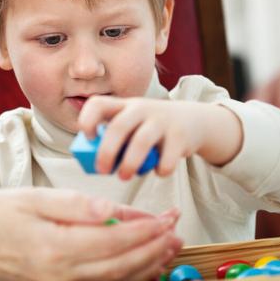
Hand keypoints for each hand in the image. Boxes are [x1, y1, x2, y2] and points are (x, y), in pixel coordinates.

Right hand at [0, 187, 181, 280]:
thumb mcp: (32, 198)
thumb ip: (75, 205)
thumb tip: (113, 210)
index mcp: (55, 247)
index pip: (113, 240)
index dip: (145, 229)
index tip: (166, 217)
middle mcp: (61, 275)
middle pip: (122, 266)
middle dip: (154, 248)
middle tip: (176, 230)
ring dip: (147, 265)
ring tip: (169, 247)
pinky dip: (127, 277)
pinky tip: (140, 264)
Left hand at [78, 96, 242, 178]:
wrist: (192, 120)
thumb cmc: (151, 128)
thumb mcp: (132, 125)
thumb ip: (116, 139)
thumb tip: (95, 164)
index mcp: (123, 105)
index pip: (98, 104)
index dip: (87, 119)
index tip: (88, 137)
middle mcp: (141, 108)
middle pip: (118, 127)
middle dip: (106, 152)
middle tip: (102, 170)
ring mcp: (161, 120)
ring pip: (141, 142)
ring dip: (129, 164)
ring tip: (124, 177)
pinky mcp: (180, 135)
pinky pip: (166, 158)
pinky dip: (159, 170)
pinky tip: (158, 171)